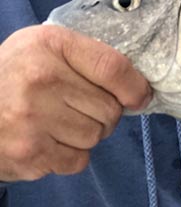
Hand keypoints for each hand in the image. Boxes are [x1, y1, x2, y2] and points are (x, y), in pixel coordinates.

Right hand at [0, 24, 151, 181]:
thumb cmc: (14, 72)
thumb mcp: (47, 45)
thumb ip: (89, 55)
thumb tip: (137, 88)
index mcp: (50, 46)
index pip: (112, 67)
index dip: (135, 86)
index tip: (140, 96)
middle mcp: (40, 82)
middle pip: (109, 109)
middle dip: (106, 111)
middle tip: (82, 106)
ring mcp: (32, 121)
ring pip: (95, 136)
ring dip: (88, 133)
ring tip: (62, 121)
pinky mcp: (27, 155)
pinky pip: (77, 161)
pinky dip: (71, 154)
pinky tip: (51, 139)